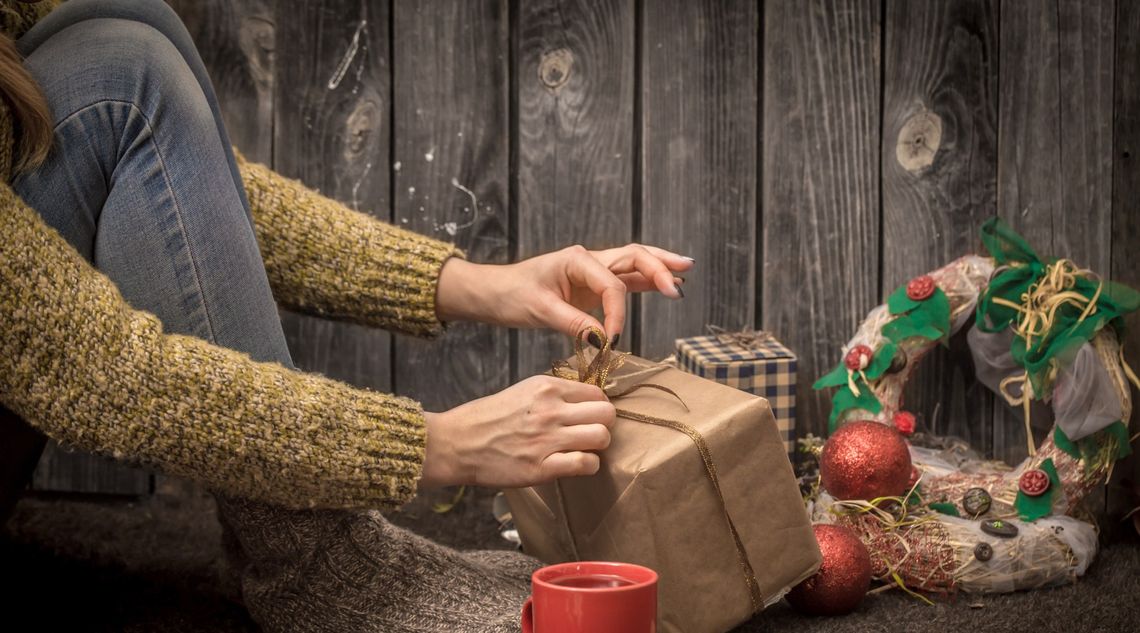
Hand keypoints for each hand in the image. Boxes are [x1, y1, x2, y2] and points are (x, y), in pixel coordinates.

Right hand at [419, 375, 615, 488]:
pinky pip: (586, 464)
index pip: (597, 392)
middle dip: (604, 424)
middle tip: (591, 433)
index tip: (590, 416)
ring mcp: (547, 439)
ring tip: (584, 449)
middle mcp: (551, 410)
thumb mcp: (522, 391)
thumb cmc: (487, 418)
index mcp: (546, 387)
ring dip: (598, 446)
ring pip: (602, 437)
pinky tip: (575, 464)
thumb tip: (584, 400)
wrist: (457, 443)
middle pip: (606, 413)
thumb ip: (553, 394)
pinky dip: (588, 465)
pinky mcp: (542, 467)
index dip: (598, 406)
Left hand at [435, 244, 693, 341]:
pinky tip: (665, 284)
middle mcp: (589, 260)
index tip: (611, 340)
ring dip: (659, 268)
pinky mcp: (593, 286)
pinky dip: (646, 281)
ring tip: (685, 271)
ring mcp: (593, 271)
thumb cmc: (512, 295)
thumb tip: (601, 339)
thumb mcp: (539, 310)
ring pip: (634, 263)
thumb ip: (573, 323)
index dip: (617, 313)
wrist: (495, 293)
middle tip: (679, 285)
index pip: (612, 285)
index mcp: (577, 261)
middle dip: (658, 269)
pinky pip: (625, 280)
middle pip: (634, 257)